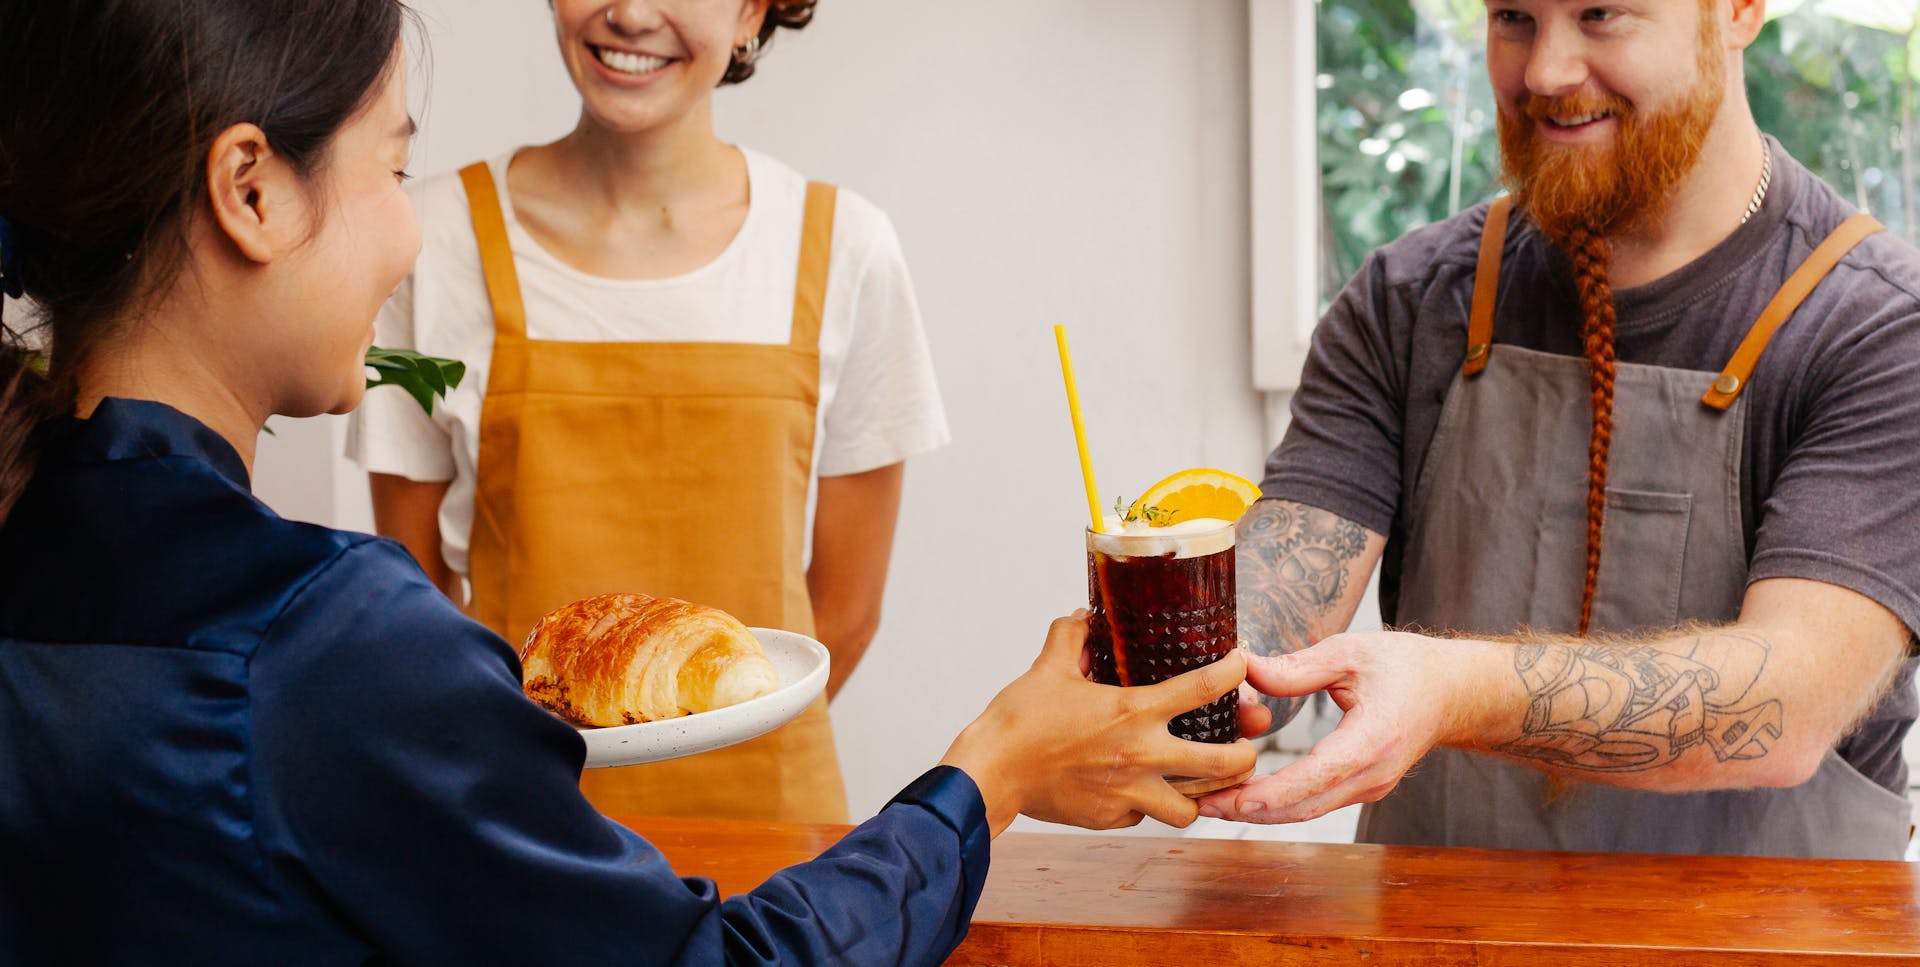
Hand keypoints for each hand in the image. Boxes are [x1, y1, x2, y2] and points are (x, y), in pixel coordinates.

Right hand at [942, 614, 1259, 835]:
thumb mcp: (1048, 667)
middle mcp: (1142, 754)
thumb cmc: (1019, 720)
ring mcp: (1129, 793)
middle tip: (1246, 748)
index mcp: (1133, 711)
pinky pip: (1144, 817)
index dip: (1233, 673)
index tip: (1241, 666)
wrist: (992, 772)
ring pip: (1190, 808)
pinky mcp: (1111, 818)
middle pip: (1223, 764)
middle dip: (1246, 755)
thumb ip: (1070, 635)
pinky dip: (1147, 806)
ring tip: (1200, 785)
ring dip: (1200, 796)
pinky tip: (1139, 792)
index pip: (1203, 687)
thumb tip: (1082, 615)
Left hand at [1197, 631, 1496, 823]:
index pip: (1315, 777)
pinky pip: (1315, 803)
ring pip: (1307, 810)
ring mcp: (1369, 787)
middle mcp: (1372, 774)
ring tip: (1209, 804)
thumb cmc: (1405, 666)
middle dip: (1249, 810)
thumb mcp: (1350, 652)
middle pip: (1303, 806)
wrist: (1451, 692)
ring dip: (1258, 811)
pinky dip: (1278, 803)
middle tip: (1199, 805)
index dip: (1269, 793)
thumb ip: (1297, 666)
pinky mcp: (1361, 788)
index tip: (1229, 799)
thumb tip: (1245, 668)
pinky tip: (1242, 795)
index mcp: (1372, 740)